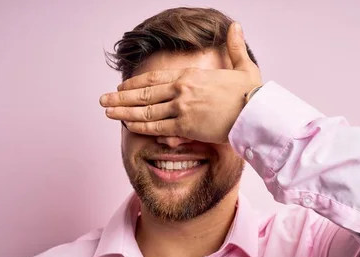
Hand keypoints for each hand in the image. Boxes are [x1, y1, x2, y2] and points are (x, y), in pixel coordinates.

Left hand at [99, 22, 261, 143]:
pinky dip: (140, 127)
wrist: (257, 113)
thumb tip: (235, 26)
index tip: (122, 86)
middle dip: (120, 97)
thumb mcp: (244, 66)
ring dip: (124, 111)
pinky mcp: (185, 127)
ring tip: (106, 112)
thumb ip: (234, 47)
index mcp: (191, 76)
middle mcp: (181, 90)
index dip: (136, 82)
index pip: (155, 77)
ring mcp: (182, 108)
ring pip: (145, 111)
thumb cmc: (252, 94)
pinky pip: (157, 128)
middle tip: (102, 99)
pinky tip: (126, 126)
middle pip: (144, 93)